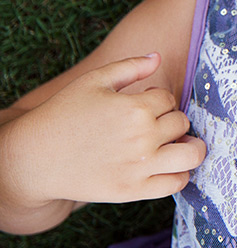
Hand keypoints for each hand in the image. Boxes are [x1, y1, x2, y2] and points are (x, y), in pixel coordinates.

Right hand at [4, 53, 205, 207]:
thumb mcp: (92, 82)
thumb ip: (129, 66)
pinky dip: (180, 174)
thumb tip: (158, 56)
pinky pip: (176, 183)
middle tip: (153, 126)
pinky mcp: (133, 191)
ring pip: (191, 154)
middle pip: (181, 123)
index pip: (169, 100)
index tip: (142, 106)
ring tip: (179, 145)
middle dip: (171, 121)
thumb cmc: (62, 116)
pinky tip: (168, 166)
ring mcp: (140, 167)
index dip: (158, 101)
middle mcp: (142, 138)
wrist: (33, 159)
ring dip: (191, 147)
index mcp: (134, 108)